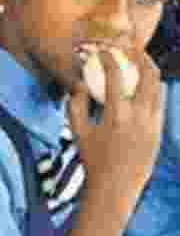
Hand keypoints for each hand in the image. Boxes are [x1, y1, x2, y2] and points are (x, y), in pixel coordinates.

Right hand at [71, 48, 164, 205]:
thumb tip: (80, 84)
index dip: (108, 59)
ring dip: (149, 72)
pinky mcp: (160, 129)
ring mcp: (153, 122)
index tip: (103, 51)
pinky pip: (160, 102)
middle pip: (147, 74)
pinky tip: (144, 88)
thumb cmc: (93, 159)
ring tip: (140, 65)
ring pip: (158, 87)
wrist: (116, 185)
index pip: (114, 76)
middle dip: (141, 56)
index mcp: (115, 115)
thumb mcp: (77, 133)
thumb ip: (75, 105)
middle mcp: (139, 116)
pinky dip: (153, 90)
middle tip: (131, 50)